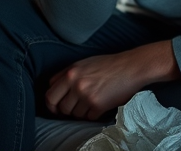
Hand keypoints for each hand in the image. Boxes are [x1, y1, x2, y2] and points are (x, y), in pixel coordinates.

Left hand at [44, 41, 180, 120]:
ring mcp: (86, 95)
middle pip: (60, 107)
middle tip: (73, 108)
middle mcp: (76, 84)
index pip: (50, 94)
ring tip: (91, 102)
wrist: (131, 67)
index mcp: (70, 73)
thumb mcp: (84, 63)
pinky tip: (99, 105)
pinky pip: (88, 118)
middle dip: (65, 110)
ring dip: (81, 112)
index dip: (52, 102)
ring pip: (74, 114)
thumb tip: (55, 89)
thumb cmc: (109, 64)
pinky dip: (92, 114)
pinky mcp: (98, 105)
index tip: (57, 106)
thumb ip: (67, 74)